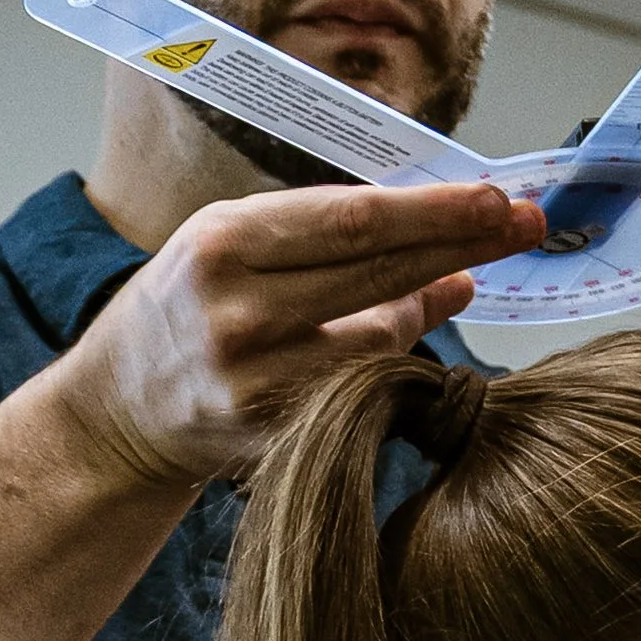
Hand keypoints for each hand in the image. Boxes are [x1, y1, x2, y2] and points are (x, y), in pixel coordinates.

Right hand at [54, 177, 544, 489]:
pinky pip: (361, 393)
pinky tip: (406, 339)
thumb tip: (445, 248)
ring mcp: (254, 386)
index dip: (435, 211)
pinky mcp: (270, 442)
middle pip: (378, 273)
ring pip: (381, 341)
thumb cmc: (186, 307)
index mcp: (222, 244)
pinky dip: (394, 364)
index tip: (496, 198)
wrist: (116, 409)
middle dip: (462, 244)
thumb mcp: (232, 243)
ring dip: (427, 306)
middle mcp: (236, 314)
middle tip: (525, 222)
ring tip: (457, 280)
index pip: (354, 221)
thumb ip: (327, 236)